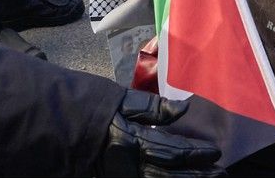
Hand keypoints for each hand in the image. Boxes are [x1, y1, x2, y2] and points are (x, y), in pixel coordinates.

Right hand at [99, 92, 221, 176]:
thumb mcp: (120, 103)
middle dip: (195, 176)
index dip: (195, 153)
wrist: (52, 129)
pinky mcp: (113, 177)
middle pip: (168, 174)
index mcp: (130, 141)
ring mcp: (121, 174)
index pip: (171, 150)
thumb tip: (183, 109)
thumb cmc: (89, 109)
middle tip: (221, 175)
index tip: (216, 152)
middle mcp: (127, 164)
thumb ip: (152, 108)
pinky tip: (175, 178)